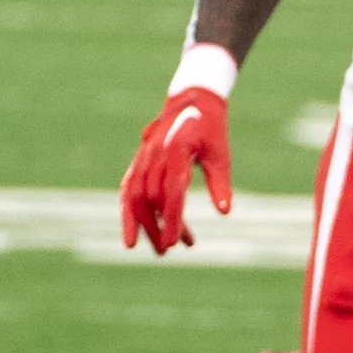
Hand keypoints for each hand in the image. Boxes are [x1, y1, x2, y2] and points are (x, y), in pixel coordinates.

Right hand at [118, 87, 231, 253]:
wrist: (191, 100)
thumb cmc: (210, 130)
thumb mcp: (220, 155)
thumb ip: (220, 183)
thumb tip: (224, 212)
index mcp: (176, 150)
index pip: (171, 192)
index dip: (171, 219)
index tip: (173, 242)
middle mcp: (155, 154)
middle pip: (151, 198)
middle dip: (156, 227)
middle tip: (166, 252)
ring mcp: (143, 157)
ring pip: (135, 196)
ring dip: (142, 224)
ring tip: (156, 248)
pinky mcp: (139, 161)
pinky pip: (128, 188)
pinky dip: (128, 210)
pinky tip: (133, 231)